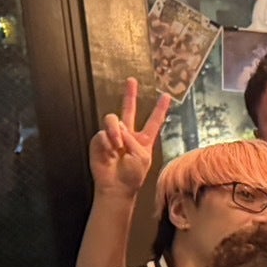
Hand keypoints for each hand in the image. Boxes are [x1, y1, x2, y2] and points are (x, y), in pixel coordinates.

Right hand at [89, 78, 170, 198]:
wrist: (116, 186)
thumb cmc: (132, 175)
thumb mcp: (142, 158)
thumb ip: (133, 140)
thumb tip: (119, 129)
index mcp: (144, 140)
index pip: (153, 121)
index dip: (159, 109)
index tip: (166, 95)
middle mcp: (129, 134)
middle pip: (129, 110)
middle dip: (130, 94)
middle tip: (131, 80)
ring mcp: (114, 135)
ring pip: (113, 119)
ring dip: (116, 131)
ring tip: (118, 147)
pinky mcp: (100, 140)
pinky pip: (103, 133)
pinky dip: (108, 142)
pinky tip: (110, 152)